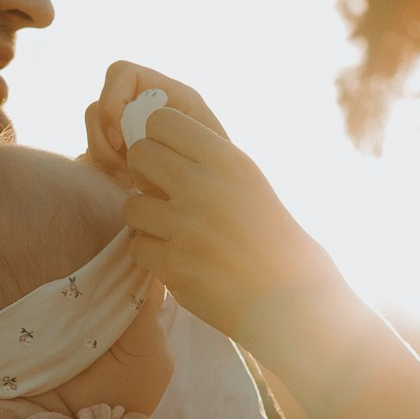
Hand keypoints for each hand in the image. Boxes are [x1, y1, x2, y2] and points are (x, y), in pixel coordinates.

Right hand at [80, 61, 230, 189]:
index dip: (112, 103)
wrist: (211, 200)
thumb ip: (179, 135)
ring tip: (129, 179)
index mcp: (169, 93)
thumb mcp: (207, 151)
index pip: (122, 74)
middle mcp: (145, 104)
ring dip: (104, 154)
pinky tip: (126, 182)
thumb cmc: (216, 175)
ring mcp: (127, 126)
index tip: (122, 141)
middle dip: (104, 137)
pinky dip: (103, 166)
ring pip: (93, 126)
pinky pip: (93, 149)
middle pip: (100, 103)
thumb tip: (137, 138)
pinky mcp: (116, 148)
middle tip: (125, 166)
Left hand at [119, 108, 362, 365]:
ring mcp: (186, 226)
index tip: (169, 160)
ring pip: (131, 205)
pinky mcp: (173, 264)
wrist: (288, 297)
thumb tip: (152, 137)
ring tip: (171, 231)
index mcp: (226, 159)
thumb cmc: (269, 236)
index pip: (162, 121)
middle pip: (139, 155)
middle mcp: (204, 186)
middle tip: (161, 195)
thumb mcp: (246, 181)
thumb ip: (205, 158)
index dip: (158, 140)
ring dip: (145, 219)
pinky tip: (176, 258)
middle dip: (144, 175)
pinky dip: (152, 255)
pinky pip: (137, 246)